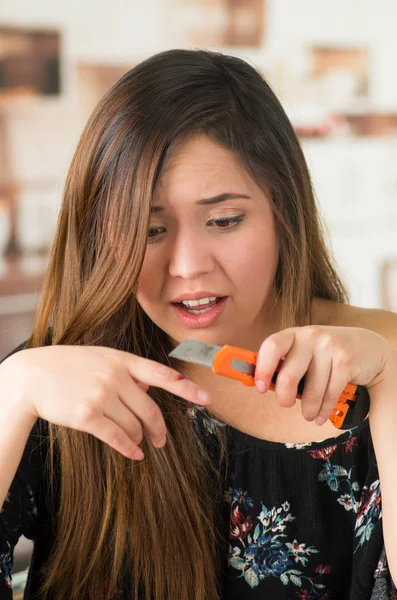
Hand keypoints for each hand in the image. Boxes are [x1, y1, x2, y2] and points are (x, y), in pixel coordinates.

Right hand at [0, 345, 209, 459]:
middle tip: (162, 441)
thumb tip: (148, 388)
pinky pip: (117, 438)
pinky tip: (134, 454)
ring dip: (140, 439)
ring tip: (139, 443)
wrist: (32, 375)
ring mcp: (101, 396)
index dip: (186, 388)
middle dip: (159, 429)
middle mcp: (115, 377)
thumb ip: (126, 370)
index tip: (205, 398)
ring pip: (134, 426)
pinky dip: (129, 448)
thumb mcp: (100, 358)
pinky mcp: (87, 416)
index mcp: (122, 359)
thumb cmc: (68, 366)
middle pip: (150, 410)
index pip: (162, 374)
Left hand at [254, 325, 390, 425]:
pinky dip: (324, 410)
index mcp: (294, 334)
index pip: (271, 347)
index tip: (261, 388)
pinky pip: (329, 395)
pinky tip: (321, 416)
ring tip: (308, 415)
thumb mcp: (305, 350)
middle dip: (284, 398)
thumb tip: (263, 384)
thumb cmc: (327, 354)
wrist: (368, 347)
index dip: (263, 370)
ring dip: (308, 409)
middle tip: (286, 404)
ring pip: (311, 391)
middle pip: (288, 376)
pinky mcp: (345, 361)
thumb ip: (286, 363)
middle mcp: (311, 337)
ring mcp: (329, 347)